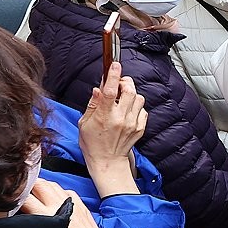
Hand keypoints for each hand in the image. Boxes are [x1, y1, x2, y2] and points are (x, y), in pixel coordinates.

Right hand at [20, 180, 113, 227]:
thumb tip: (16, 224)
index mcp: (47, 216)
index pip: (24, 198)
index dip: (13, 196)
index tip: (7, 197)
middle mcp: (58, 205)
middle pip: (38, 184)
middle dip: (26, 184)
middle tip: (18, 189)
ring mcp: (70, 202)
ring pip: (52, 184)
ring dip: (41, 185)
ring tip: (32, 190)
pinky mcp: (79, 203)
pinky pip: (65, 190)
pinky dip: (56, 190)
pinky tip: (52, 197)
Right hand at [79, 61, 144, 196]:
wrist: (108, 162)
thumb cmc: (92, 143)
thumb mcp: (85, 123)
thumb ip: (93, 104)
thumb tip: (99, 88)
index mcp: (104, 116)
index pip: (111, 91)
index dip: (113, 75)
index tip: (115, 65)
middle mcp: (120, 118)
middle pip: (130, 91)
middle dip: (125, 82)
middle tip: (119, 84)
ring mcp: (132, 123)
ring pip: (139, 98)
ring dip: (131, 94)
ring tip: (122, 100)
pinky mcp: (140, 128)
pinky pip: (143, 110)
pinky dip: (136, 107)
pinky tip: (128, 111)